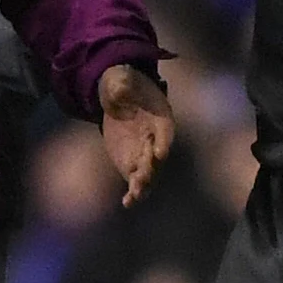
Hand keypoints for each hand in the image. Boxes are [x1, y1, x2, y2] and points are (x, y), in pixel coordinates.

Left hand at [96, 63, 172, 206]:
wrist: (117, 99)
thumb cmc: (123, 84)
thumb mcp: (120, 79)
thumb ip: (121, 84)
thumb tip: (120, 86)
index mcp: (160, 117)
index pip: (165, 131)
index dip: (163, 142)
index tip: (159, 152)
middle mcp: (157, 139)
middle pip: (157, 157)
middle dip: (151, 167)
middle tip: (142, 176)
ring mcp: (145, 154)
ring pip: (149, 173)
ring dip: (143, 184)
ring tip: (134, 195)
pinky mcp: (132, 165)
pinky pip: (135, 182)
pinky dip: (133, 193)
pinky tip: (127, 203)